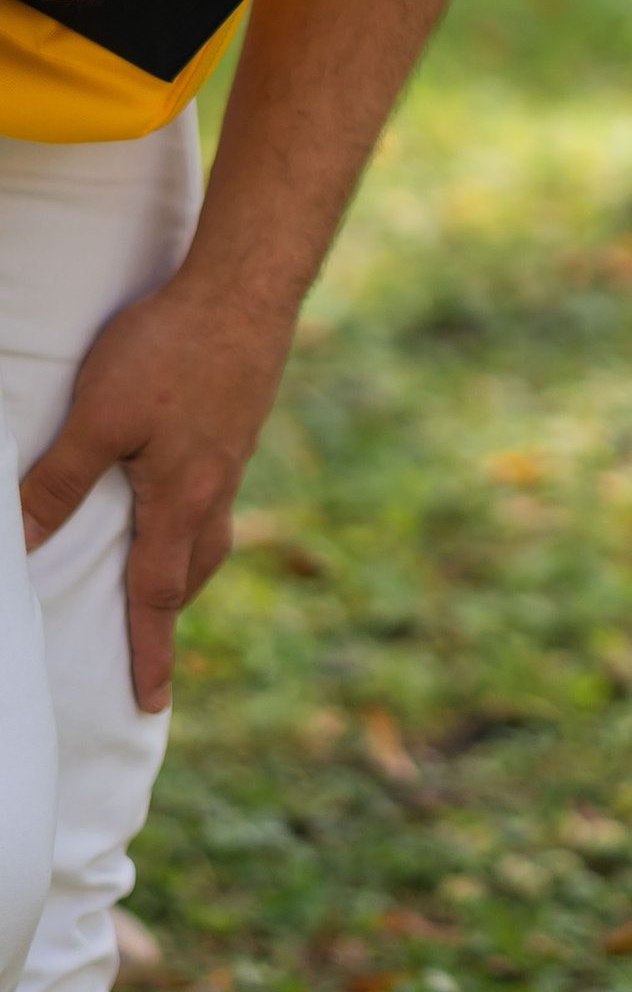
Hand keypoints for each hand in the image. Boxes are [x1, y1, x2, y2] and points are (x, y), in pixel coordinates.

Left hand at [19, 265, 294, 710]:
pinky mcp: (236, 422)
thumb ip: (61, 479)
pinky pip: (215, 490)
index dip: (148, 652)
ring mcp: (231, 454)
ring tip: (157, 566)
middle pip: (192, 570)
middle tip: (149, 641)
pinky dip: (193, 512)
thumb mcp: (99, 415)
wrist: (247, 287)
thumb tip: (24, 543)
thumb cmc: (170, 348)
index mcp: (181, 501)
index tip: (149, 704)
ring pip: (209, 529)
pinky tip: (176, 482)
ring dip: (184, 562)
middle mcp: (215, 488)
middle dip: (168, 612)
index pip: (156, 597)